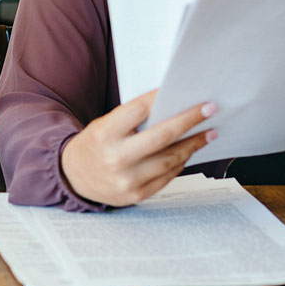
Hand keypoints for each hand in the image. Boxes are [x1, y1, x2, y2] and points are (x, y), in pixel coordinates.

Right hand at [60, 90, 216, 207]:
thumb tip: (170, 108)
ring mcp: (128, 179)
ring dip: (193, 144)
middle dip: (189, 120)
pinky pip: (167, 176)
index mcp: (105, 134)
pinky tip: (189, 151)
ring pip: (170, 159)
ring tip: (209, 132)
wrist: (75, 177)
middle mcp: (116, 157)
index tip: (181, 90)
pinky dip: (181, 161)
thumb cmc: (95, 145)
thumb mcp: (104, 126)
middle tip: (209, 109)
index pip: (138, 110)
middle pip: (162, 136)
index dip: (160, 98)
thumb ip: (132, 120)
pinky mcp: (137, 195)